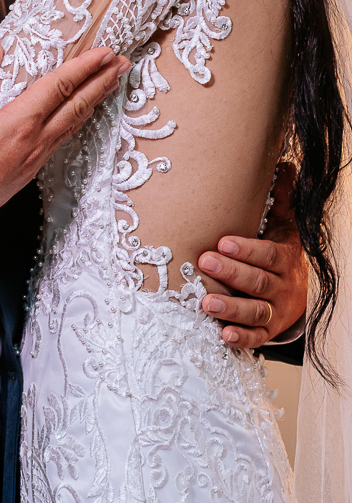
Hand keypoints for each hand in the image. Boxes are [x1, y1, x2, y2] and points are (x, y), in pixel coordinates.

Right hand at [0, 41, 130, 212]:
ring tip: (110, 86)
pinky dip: (76, 123)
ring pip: (73, 126)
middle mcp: (34, 141)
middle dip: (102, 82)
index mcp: (18, 122)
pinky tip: (79, 117)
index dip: (85, 67)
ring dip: (94, 102)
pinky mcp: (28, 172)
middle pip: (77, 106)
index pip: (60, 87)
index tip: (106, 53)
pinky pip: (60, 141)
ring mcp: (34, 159)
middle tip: (123, 64)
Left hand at [198, 165, 307, 347]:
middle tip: (205, 263)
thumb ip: (281, 197)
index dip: (247, 249)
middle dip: (232, 273)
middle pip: (258, 281)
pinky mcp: (267, 331)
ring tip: (206, 303)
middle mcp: (282, 285)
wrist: (296, 292)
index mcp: (284, 257)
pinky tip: (224, 335)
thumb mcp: (283, 224)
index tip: (223, 241)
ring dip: (231, 308)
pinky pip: (256, 337)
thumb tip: (285, 164)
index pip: (268, 253)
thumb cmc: (278, 251)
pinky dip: (241, 338)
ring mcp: (276, 310)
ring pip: (256, 311)